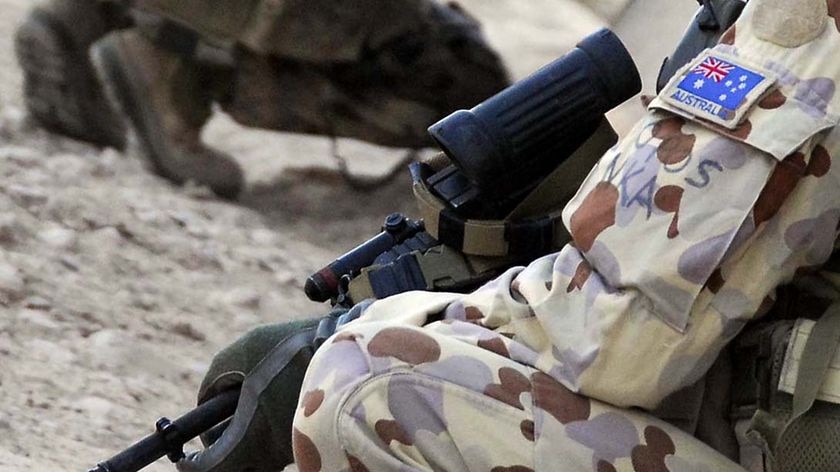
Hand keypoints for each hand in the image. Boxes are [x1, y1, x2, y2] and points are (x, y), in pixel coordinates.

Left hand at [175, 316, 323, 471]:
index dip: (192, 465)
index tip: (184, 457)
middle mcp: (275, 451)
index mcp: (253, 437)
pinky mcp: (313, 434)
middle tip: (220, 428)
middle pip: (238, 468)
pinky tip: (281, 395)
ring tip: (255, 400)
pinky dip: (273, 425)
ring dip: (249, 434)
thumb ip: (217, 375)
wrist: (353, 350)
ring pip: (262, 454)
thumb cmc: (295, 351)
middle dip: (223, 452)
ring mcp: (297, 445)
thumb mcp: (246, 350)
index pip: (211, 469)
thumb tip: (208, 398)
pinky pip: (283, 439)